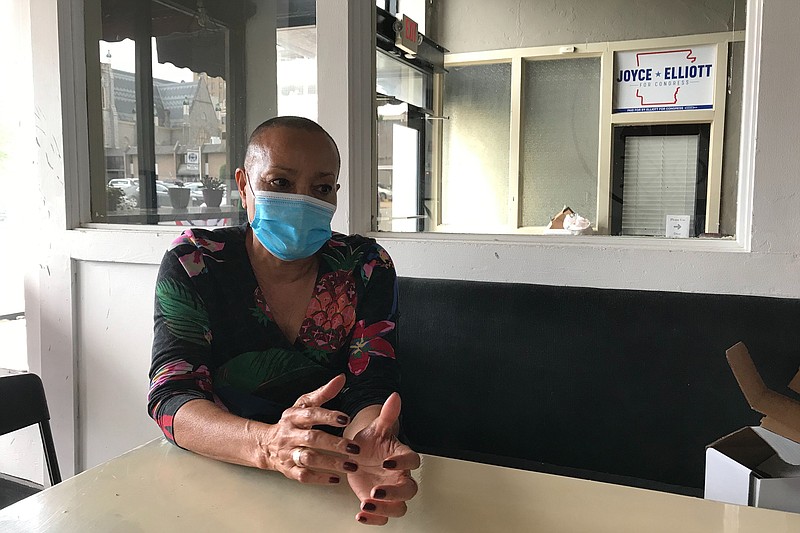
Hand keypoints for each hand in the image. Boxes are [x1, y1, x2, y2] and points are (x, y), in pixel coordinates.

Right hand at [262, 374, 360, 483]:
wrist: (266, 445)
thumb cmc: (293, 422)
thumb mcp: (304, 404)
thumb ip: (324, 393)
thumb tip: (341, 378)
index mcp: (294, 416)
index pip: (311, 414)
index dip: (328, 416)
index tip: (346, 420)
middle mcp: (290, 434)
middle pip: (312, 439)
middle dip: (335, 444)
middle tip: (355, 449)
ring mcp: (288, 453)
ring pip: (309, 459)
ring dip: (331, 463)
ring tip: (352, 465)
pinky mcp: (289, 470)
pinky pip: (304, 476)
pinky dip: (320, 479)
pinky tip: (336, 478)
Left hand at [347, 393, 420, 525]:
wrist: (358, 454)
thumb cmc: (371, 443)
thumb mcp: (375, 429)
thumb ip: (386, 416)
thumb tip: (394, 397)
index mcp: (401, 457)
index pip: (412, 461)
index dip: (402, 463)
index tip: (387, 462)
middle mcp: (399, 476)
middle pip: (409, 489)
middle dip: (395, 493)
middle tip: (376, 491)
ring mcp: (390, 491)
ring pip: (399, 507)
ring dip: (385, 509)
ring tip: (366, 505)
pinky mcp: (379, 504)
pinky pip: (383, 517)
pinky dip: (374, 519)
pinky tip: (361, 515)